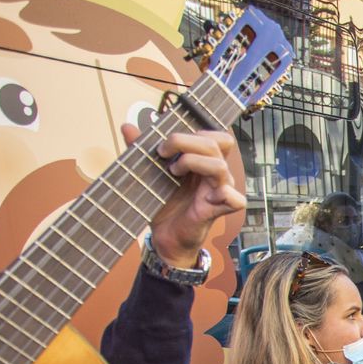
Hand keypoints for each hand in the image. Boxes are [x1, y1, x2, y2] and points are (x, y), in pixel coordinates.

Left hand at [130, 126, 245, 268]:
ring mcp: (221, 190)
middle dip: (184, 141)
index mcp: (205, 161)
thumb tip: (127, 126)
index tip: (166, 143)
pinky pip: (235, 198)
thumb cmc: (163, 205)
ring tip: (173, 171)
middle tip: (163, 152)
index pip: (216, 135)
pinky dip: (221, 193)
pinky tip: (199, 196)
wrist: (164, 236)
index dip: (193, 132)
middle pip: (216, 143)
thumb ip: (141, 149)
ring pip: (219, 165)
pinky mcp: (222, 209)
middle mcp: (217, 173)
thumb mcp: (148, 172)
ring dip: (192, 162)